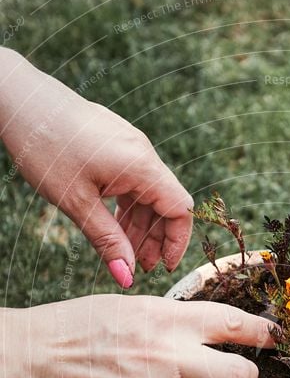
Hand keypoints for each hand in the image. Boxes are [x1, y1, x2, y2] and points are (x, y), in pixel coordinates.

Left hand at [0, 49, 192, 286]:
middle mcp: (142, 154)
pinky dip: (127, 207)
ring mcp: (130, 147)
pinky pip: (132, 181)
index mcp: (141, 166)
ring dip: (140, 226)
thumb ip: (106, 241)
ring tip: (123, 251)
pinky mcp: (115, 144)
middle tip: (138, 267)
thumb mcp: (76, 203)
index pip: (180, 210)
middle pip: (166, 203)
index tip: (164, 268)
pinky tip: (113, 225)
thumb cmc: (46, 146)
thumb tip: (126, 277)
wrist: (20, 100)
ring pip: (147, 194)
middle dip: (156, 238)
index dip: (177, 242)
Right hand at [4, 296, 273, 377]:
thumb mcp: (133, 308)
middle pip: (243, 376)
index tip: (275, 339)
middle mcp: (170, 356)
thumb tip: (215, 337)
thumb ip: (176, 323)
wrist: (33, 358)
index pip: (236, 324)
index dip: (264, 333)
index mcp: (168, 319)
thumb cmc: (79, 327)